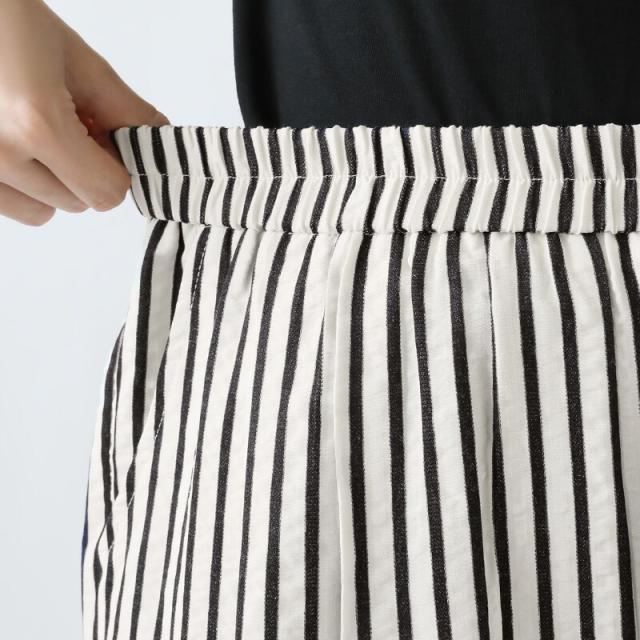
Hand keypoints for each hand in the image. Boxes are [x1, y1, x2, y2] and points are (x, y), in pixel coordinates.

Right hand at [0, 0, 168, 225]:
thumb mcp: (78, 61)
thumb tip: (159, 142)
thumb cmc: (11, 24)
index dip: (116, 166)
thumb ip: (126, 111)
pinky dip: (21, 186)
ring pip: (43, 212)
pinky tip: (13, 142)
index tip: (104, 136)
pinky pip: (12, 207)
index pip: (109, 191)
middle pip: (79, 203)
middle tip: (63, 123)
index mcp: (37, 125)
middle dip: (84, 170)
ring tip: (32, 131)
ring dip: (51, 182)